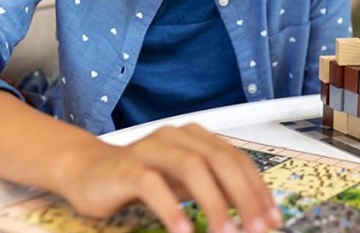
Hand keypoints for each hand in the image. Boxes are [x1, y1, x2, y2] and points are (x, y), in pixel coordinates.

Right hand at [55, 124, 279, 232]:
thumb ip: (215, 191)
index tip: (273, 217)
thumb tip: (253, 213)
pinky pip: (153, 185)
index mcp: (196, 138)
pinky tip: (184, 231)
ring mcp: (151, 149)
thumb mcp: (183, 184)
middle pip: (221, 161)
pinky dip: (172, 209)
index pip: (237, 160)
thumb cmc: (139, 178)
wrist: (86, 171)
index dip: (258, 189)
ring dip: (215, 203)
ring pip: (192, 168)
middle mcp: (177, 137)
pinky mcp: (127, 168)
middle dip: (245, 197)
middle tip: (258, 228)